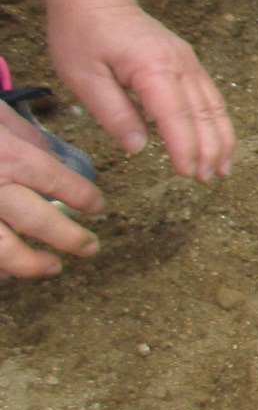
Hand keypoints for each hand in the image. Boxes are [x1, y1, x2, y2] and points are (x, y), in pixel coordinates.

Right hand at [0, 107, 102, 277]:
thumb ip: (24, 136)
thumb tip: (51, 158)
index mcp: (8, 156)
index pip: (58, 182)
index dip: (84, 197)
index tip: (97, 205)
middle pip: (37, 221)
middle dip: (69, 238)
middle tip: (90, 247)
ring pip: (2, 249)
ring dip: (30, 264)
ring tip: (51, 267)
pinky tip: (6, 273)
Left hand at [45, 0, 234, 181]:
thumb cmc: (82, 33)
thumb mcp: (82, 77)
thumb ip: (112, 112)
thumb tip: (138, 147)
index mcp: (152, 68)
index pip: (176, 117)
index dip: (185, 148)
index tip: (188, 174)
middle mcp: (179, 64)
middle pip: (204, 113)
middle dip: (209, 149)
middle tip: (208, 179)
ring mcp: (187, 61)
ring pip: (214, 105)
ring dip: (221, 138)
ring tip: (222, 167)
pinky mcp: (187, 61)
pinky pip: (210, 95)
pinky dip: (217, 121)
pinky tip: (218, 139)